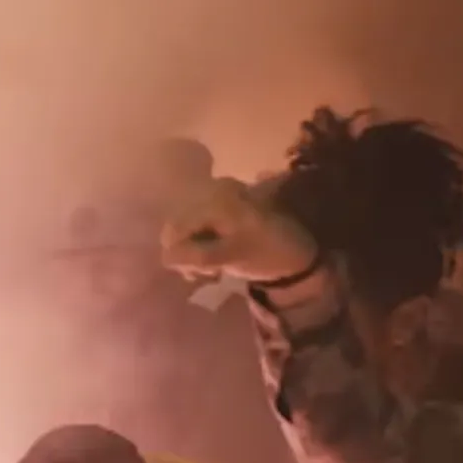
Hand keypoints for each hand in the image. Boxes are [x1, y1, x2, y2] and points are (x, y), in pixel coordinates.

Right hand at [160, 177, 319, 282]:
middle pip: (178, 225)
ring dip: (193, 248)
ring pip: (186, 225)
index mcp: (216, 199)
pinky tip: (214, 254)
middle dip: (185, 251)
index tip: (196, 274)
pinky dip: (201, 241)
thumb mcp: (228, 258)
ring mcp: (218, 194)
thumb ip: (194, 257)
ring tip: (210, 265)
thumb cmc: (265, 255)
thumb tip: (164, 257)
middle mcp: (214, 188)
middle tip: (203, 271)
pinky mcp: (223, 201)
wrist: (298, 253)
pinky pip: (197, 222)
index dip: (179, 254)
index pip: (176, 229)